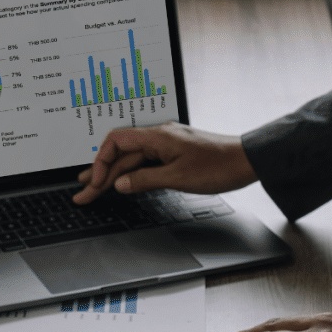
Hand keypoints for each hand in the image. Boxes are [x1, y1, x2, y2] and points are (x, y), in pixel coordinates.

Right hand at [72, 123, 255, 204]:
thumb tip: (121, 184)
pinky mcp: (174, 154)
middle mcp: (159, 137)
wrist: (247, 161)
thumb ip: (145, 180)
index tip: (95, 183)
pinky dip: (130, 174)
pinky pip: (144, 162)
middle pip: (121, 155)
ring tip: (93, 188)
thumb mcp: (177, 177)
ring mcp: (166, 145)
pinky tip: (122, 183)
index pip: (115, 142)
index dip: (100, 162)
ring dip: (112, 175)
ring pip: (131, 160)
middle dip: (99, 175)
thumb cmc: (219, 165)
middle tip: (84, 194)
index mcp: (157, 137)